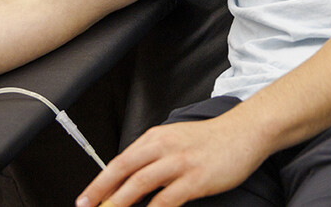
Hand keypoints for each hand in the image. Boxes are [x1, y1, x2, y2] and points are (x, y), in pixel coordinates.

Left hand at [76, 116, 264, 206]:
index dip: (100, 181)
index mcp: (156, 137)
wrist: (244, 132)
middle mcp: (164, 147)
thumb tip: (131, 180)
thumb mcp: (176, 139)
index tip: (86, 198)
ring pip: (140, 184)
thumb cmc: (211, 139)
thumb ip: (154, 156)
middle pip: (123, 171)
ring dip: (120, 202)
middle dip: (102, 192)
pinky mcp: (196, 179)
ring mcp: (179, 163)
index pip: (120, 160)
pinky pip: (167, 199)